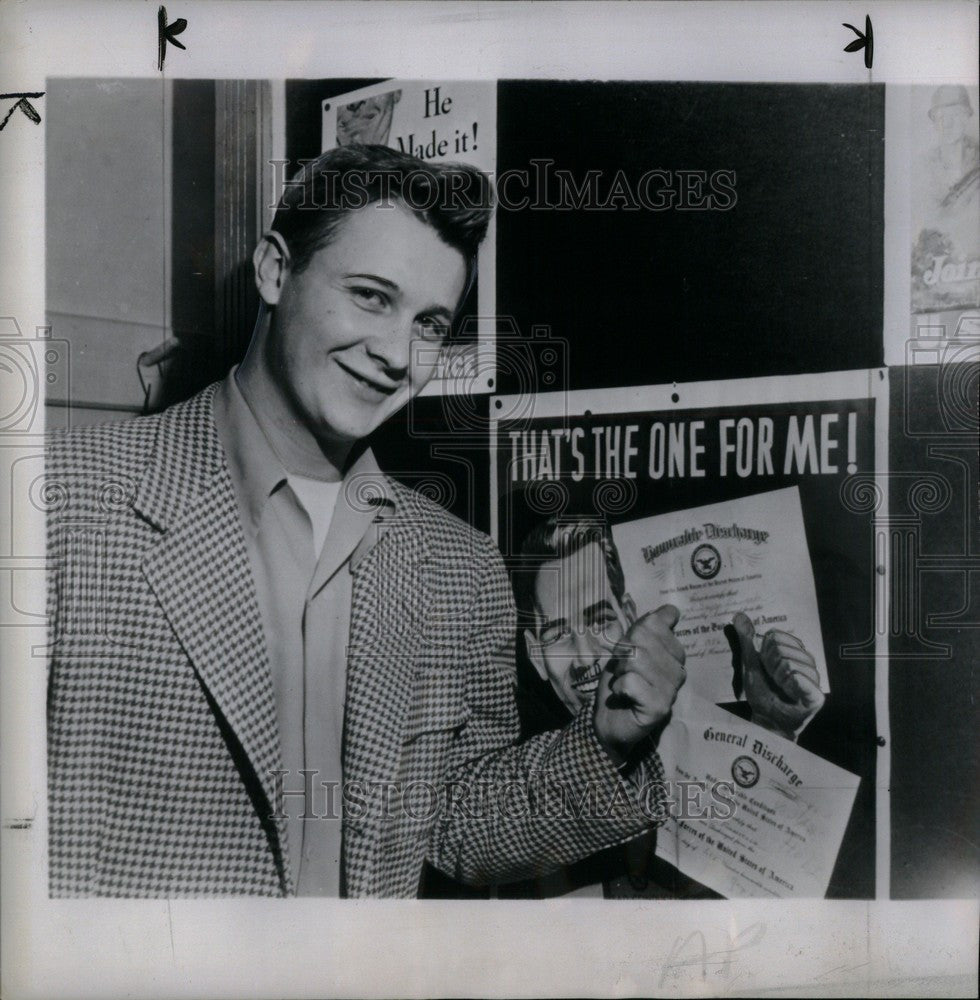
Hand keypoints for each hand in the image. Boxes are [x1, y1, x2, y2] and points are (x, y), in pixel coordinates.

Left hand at [593, 604, 685, 765]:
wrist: (609, 722)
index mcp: (674, 652)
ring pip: (636, 658)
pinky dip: (619, 686)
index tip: (629, 652)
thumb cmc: (620, 683)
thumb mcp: (628, 650)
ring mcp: (672, 689)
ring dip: (620, 670)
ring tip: (624, 683)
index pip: (654, 622)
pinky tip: (624, 696)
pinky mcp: (660, 707)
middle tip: (624, 671)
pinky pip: (632, 681)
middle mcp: (678, 669)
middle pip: (643, 638)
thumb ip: (647, 628)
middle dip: (623, 652)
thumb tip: (671, 610)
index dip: (632, 634)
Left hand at [732, 612, 824, 740]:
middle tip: (773, 679)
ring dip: (777, 677)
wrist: (766, 718)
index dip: (765, 651)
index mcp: (794, 650)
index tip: (765, 664)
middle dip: (770, 665)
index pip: (776, 636)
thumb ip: (747, 639)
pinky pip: (801, 679)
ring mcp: (814, 678)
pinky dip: (789, 684)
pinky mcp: (817, 695)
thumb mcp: (750, 662)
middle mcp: (807, 661)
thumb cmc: (761, 690)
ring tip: (780, 687)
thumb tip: (739, 616)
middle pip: (782, 649)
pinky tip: (788, 692)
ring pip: (789, 663)